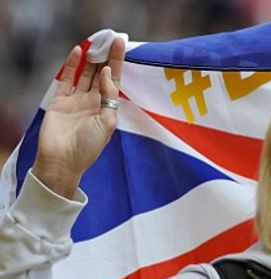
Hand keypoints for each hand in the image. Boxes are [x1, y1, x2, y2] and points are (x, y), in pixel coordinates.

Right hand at [33, 37, 124, 197]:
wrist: (63, 161)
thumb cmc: (89, 147)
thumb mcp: (108, 123)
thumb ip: (110, 98)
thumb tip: (108, 74)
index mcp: (107, 108)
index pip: (115, 80)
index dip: (119, 63)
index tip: (123, 45)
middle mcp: (93, 102)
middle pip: (100, 74)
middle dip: (106, 57)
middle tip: (111, 39)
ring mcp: (76, 100)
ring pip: (85, 73)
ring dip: (91, 58)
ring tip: (97, 42)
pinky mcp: (61, 100)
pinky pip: (67, 78)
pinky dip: (72, 65)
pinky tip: (78, 51)